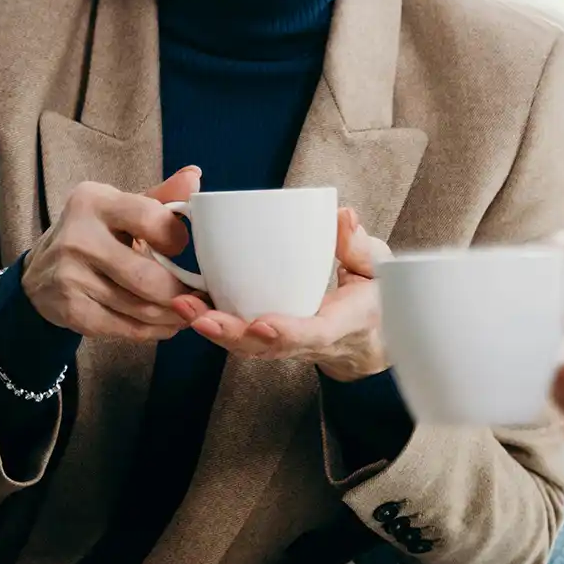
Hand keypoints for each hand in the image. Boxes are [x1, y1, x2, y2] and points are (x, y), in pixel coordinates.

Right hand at [22, 167, 200, 340]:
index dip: (176, 238)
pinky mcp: (70, 310)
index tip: (181, 248)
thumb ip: (161, 196)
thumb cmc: (95, 234)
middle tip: (199, 296)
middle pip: (148, 277)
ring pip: (139, 307)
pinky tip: (163, 325)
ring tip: (189, 312)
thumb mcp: (122, 208)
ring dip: (173, 315)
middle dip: (182, 292)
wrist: (39, 273)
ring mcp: (70, 276)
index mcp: (96, 202)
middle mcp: (79, 238)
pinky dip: (151, 331)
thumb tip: (195, 177)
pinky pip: (123, 328)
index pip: (151, 219)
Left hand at [175, 206, 393, 380]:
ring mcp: (291, 345)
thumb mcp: (381, 268)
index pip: (317, 334)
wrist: (372, 337)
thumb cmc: (376, 295)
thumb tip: (342, 215)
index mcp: (347, 323)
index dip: (289, 332)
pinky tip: (187, 305)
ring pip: (250, 347)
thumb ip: (360, 245)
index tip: (262, 323)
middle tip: (199, 316)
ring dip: (215, 330)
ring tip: (183, 306)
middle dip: (232, 334)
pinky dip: (216, 325)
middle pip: (269, 348)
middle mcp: (314, 342)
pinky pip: (243, 339)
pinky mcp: (272, 339)